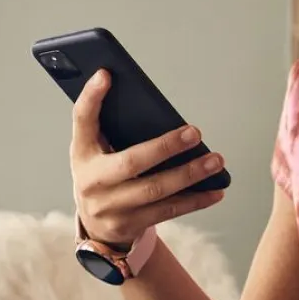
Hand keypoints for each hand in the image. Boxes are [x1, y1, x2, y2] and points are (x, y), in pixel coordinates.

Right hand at [70, 69, 225, 246]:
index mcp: (82, 153)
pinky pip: (169, 210)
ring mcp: (111, 207)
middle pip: (131, 162)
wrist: (95, 225)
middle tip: (195, 132)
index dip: (91, 97)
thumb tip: (153, 106)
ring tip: (216, 160)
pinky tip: (215, 191)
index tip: (106, 75)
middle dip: (165, 147)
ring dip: (190, 175)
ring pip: (156, 190)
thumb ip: (113, 127)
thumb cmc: (102, 175)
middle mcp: (92, 181)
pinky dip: (195, 200)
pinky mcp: (131, 224)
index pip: (82, 120)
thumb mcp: (97, 150)